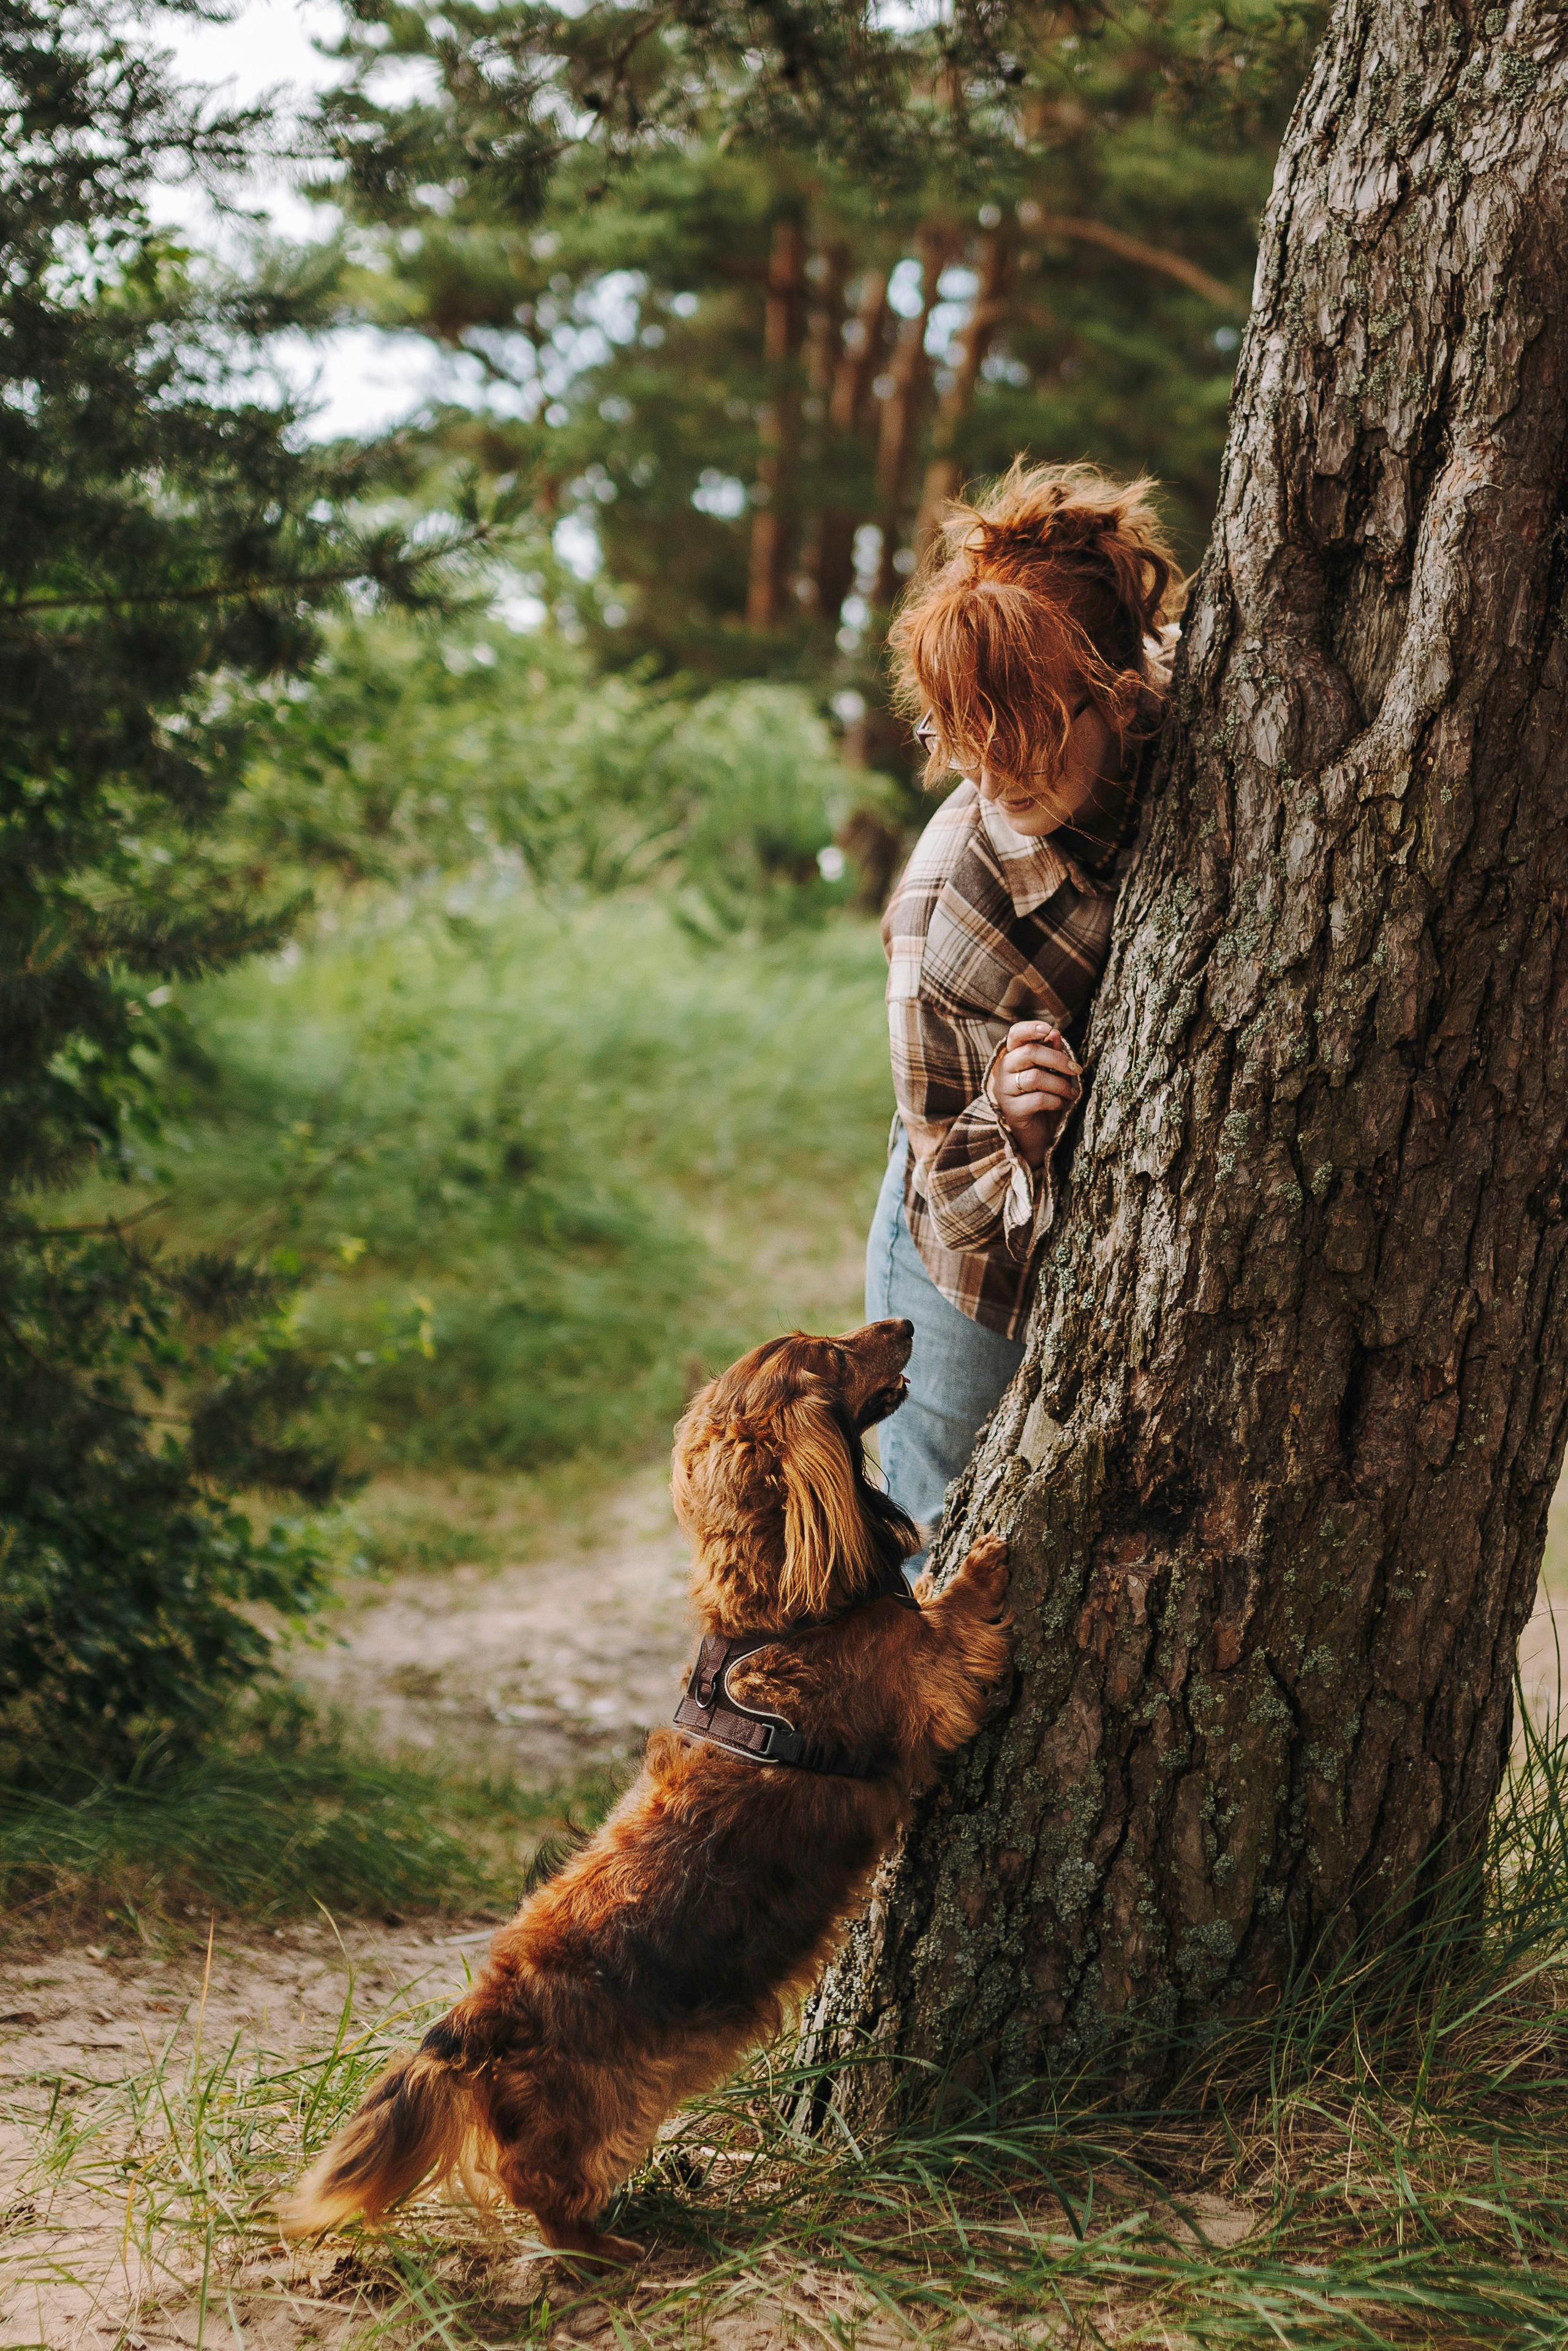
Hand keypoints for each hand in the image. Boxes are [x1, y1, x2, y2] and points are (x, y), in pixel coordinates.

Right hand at [990, 1022, 1081, 1166]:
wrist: (1037, 1135)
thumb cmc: (1044, 1099)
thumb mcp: (1051, 1074)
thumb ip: (1052, 1055)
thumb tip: (1055, 1034)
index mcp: (1012, 1057)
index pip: (1015, 1035)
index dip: (1031, 1028)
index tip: (1049, 1029)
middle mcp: (1002, 1071)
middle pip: (1030, 1053)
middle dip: (1059, 1060)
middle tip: (1077, 1070)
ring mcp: (1004, 1091)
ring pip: (1035, 1077)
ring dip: (1060, 1085)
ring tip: (1071, 1093)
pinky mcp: (1011, 1110)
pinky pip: (1037, 1099)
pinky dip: (1055, 1101)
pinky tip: (1059, 1105)